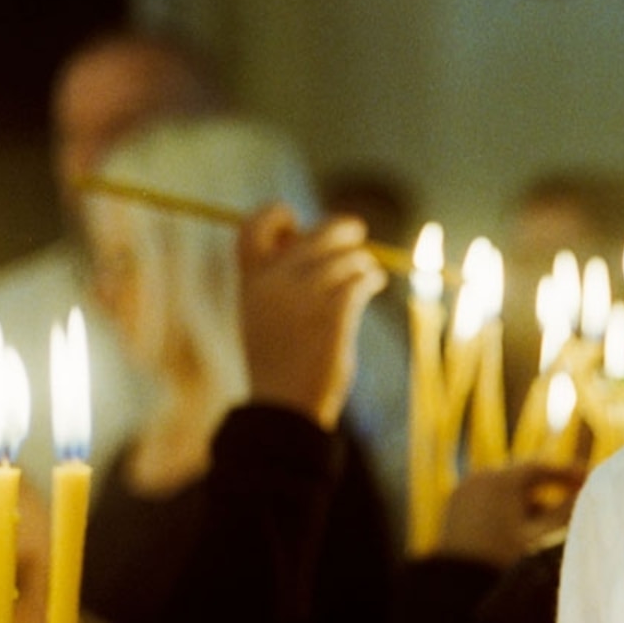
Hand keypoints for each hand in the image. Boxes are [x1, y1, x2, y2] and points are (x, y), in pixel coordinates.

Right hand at [239, 206, 385, 428]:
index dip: (276, 215)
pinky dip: (370, 279)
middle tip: (356, 234)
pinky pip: (361, 280)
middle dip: (343, 231)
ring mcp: (304, 297)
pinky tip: (372, 285)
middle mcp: (275, 282)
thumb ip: (279, 278)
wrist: (284, 408)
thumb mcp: (264, 314)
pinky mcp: (333, 314)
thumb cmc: (280, 361)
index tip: (296, 224)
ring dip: (362, 263)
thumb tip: (320, 240)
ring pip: (349, 257)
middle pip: (319, 233)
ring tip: (367, 274)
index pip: (253, 225)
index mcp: (251, 281)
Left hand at [436, 459, 581, 567]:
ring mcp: (463, 493)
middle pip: (522, 477)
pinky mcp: (455, 510)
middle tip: (573, 496)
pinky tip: (522, 533)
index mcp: (500, 481)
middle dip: (549, 488)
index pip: (541, 467)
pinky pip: (488, 502)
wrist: (454, 589)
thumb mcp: (540, 538)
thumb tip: (589, 494)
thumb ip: (566, 514)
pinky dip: (508, 511)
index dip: (567, 473)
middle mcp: (479, 479)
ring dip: (529, 503)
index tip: (589, 479)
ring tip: (548, 524)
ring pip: (505, 491)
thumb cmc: (502, 563)